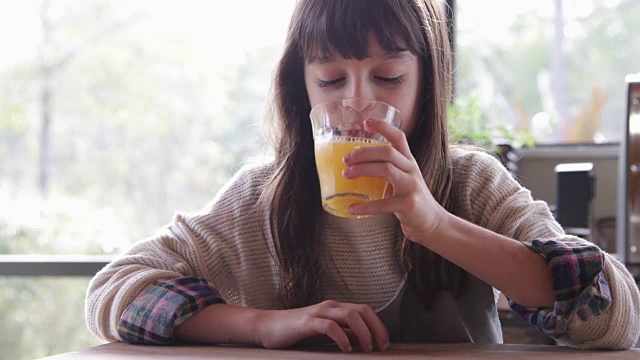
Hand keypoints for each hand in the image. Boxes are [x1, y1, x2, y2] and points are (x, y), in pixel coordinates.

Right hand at [256, 300, 388, 352]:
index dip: (378, 325)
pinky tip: (346, 349)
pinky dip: (342, 337)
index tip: (384, 343)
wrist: (267, 327)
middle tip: (380, 347)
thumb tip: (363, 339)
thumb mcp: (324, 331)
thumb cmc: (296, 331)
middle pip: (362, 310)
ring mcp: (318, 312)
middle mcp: (329, 306)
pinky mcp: (307, 322)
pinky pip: (330, 326)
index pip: (365, 310)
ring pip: (350, 315)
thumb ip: (343, 332)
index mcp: (335, 307)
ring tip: (366, 349)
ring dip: (363, 333)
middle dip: (376, 328)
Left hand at [342, 118, 449, 243]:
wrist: (430, 220)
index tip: (365, 122)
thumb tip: (351, 165)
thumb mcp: (402, 177)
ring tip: (346, 175)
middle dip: (364, 153)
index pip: (399, 137)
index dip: (383, 127)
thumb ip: (385, 168)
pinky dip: (366, 206)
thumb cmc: (409, 196)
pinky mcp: (408, 204)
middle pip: (388, 152)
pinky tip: (353, 208)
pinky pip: (384, 204)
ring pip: (386, 170)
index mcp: (408, 160)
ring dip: (363, 170)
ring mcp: (411, 186)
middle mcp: (411, 169)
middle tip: (346, 159)